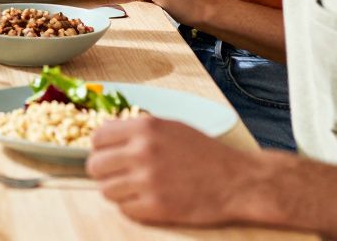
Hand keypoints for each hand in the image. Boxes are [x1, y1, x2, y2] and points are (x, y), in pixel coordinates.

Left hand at [87, 116, 259, 226]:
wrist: (240, 181)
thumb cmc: (206, 153)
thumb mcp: (171, 128)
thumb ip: (137, 129)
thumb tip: (105, 131)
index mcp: (145, 128)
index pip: (97, 138)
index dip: (100, 148)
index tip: (109, 155)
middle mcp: (142, 152)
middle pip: (95, 166)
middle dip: (104, 172)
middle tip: (119, 176)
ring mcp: (148, 181)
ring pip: (106, 190)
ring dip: (118, 192)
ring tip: (135, 190)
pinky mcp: (157, 207)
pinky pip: (124, 209)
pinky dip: (132, 208)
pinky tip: (147, 202)